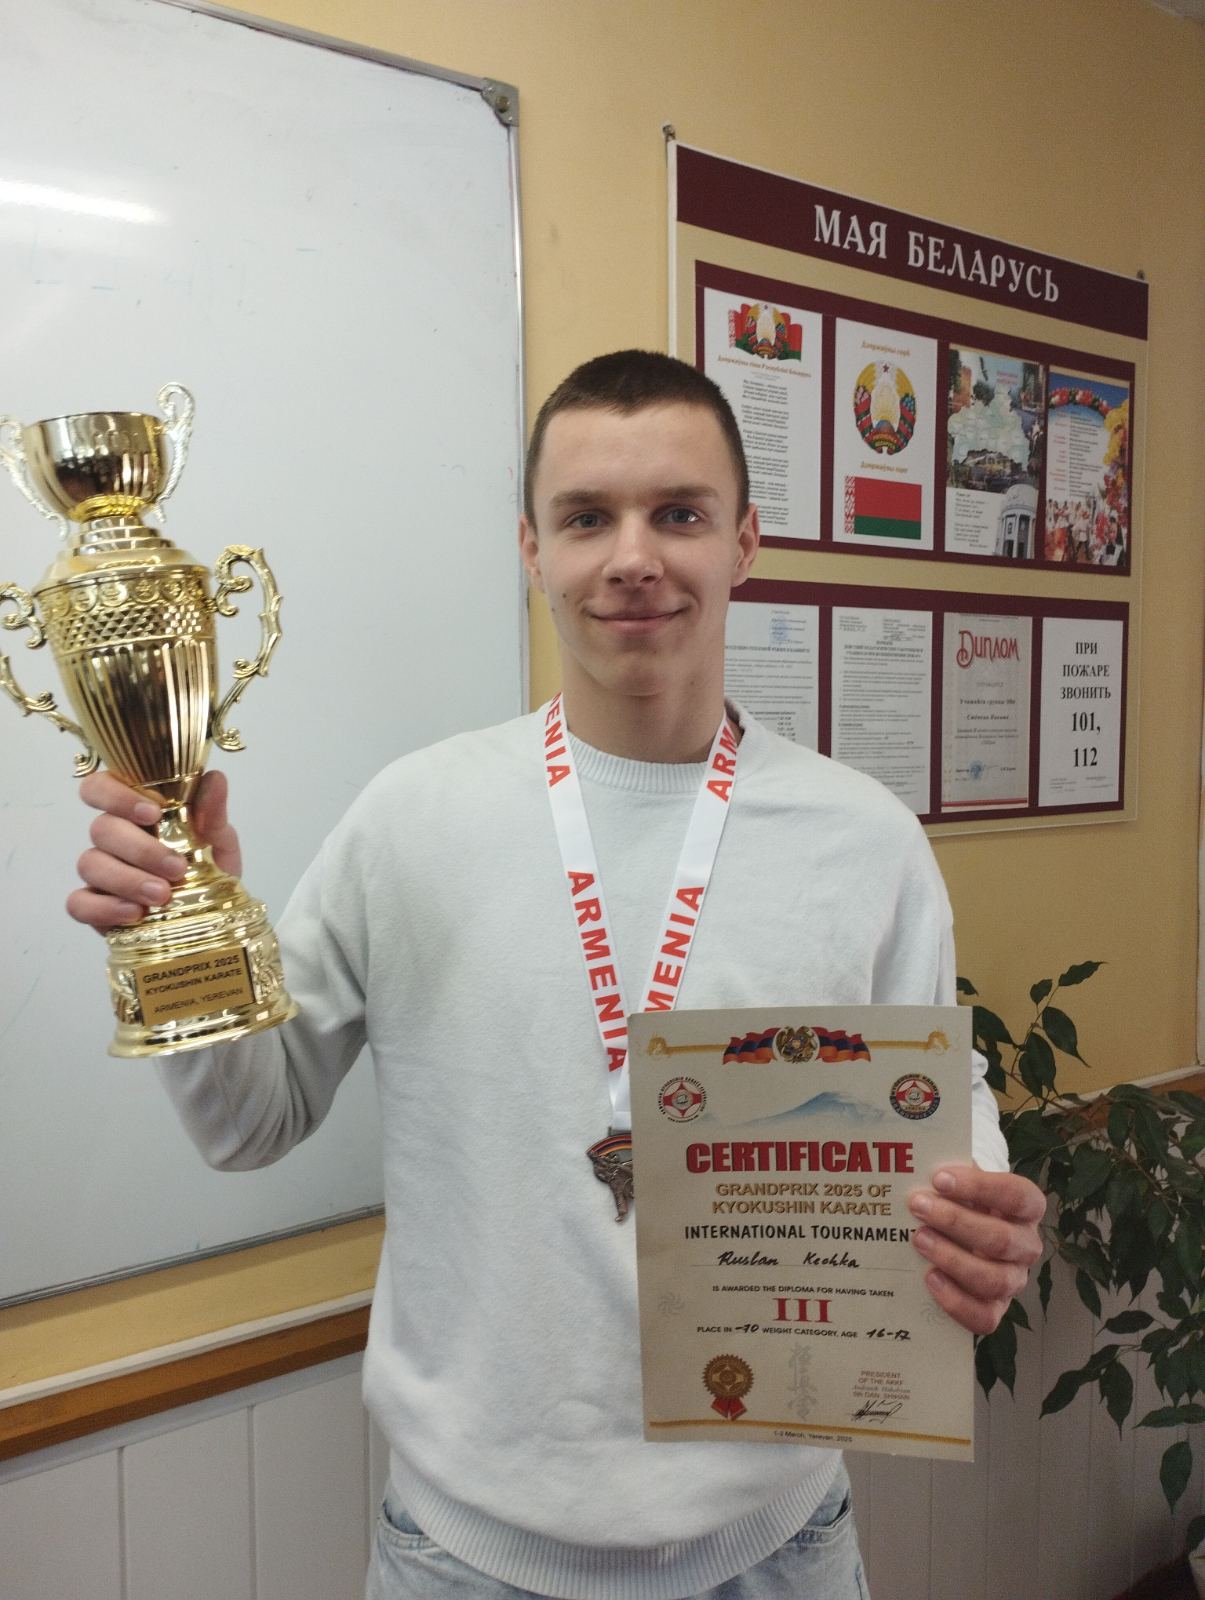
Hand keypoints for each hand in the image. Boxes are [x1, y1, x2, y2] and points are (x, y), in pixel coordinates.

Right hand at [67, 770, 241, 931]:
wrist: (210, 916)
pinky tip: (135, 914)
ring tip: (162, 896)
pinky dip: (104, 908)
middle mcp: (111, 838)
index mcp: (134, 811)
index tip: (154, 813)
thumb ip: (212, 813)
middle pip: (101, 829)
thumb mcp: (219, 842)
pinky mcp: (94, 906)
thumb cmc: (208, 870)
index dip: (117, 796)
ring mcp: (99, 872)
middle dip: (139, 849)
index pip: (101, 787)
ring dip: (127, 880)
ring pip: (90, 864)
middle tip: (176, 868)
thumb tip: (214, 779)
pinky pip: (79, 904)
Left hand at [908, 1165, 1044, 1334]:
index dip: (980, 1186)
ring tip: (919, 1240)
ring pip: (995, 1280)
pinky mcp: (996, 1309)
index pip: (1016, 1196)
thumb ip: (951, 1178)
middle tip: (918, 1206)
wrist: (967, 1232)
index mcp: (1028, 1208)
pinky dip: (956, 1301)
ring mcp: (1014, 1280)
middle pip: (1002, 1240)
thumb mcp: (963, 1184)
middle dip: (956, 1222)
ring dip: (953, 1260)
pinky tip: (930, 1278)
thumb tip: (915, 1169)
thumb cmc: (964, 1202)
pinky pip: (984, 1318)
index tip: (939, 1178)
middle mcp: (1027, 1246)